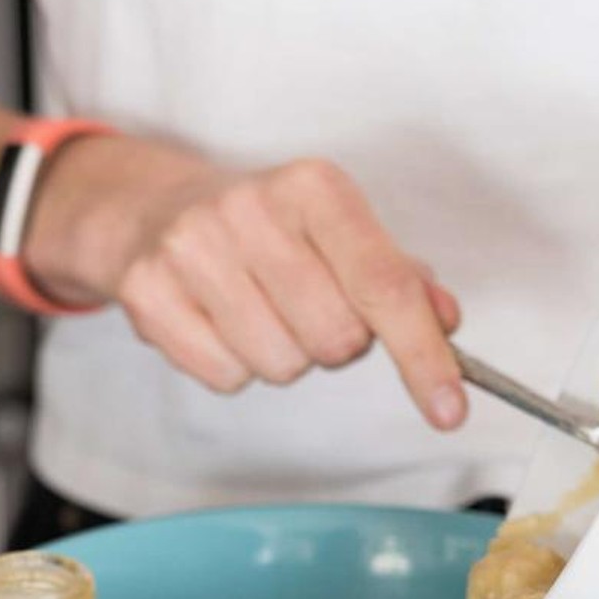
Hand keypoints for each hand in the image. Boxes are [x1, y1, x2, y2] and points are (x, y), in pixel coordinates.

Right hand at [26, 136, 466, 428]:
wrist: (152, 211)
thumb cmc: (267, 231)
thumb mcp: (338, 232)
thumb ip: (397, 278)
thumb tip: (445, 320)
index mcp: (314, 187)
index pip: (386, 286)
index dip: (424, 357)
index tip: (450, 410)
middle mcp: (250, 208)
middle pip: (338, 340)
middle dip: (338, 343)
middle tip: (310, 308)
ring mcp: (192, 249)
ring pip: (284, 366)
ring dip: (287, 356)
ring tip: (261, 310)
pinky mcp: (148, 293)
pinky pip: (228, 378)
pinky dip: (236, 366)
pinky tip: (222, 323)